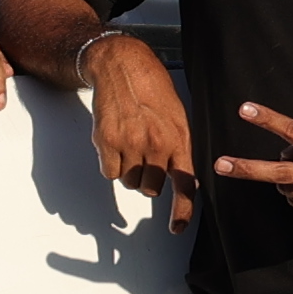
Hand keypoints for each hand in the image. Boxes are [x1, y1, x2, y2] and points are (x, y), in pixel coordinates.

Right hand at [76, 30, 196, 223]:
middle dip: (147, 180)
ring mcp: (131, 144)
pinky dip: (110, 164)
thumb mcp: (177, 118)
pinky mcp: (107, 141)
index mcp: (179, 139)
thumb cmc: (151, 88)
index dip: (182, 209)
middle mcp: (156, 144)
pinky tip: (115, 142)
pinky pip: (109, 173)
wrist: (122, 66)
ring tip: (130, 143)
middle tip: (144, 157)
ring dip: (128, 171)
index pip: (184, 182)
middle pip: (150, 189)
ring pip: (128, 182)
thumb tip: (184, 178)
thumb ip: (179, 149)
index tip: (178, 227)